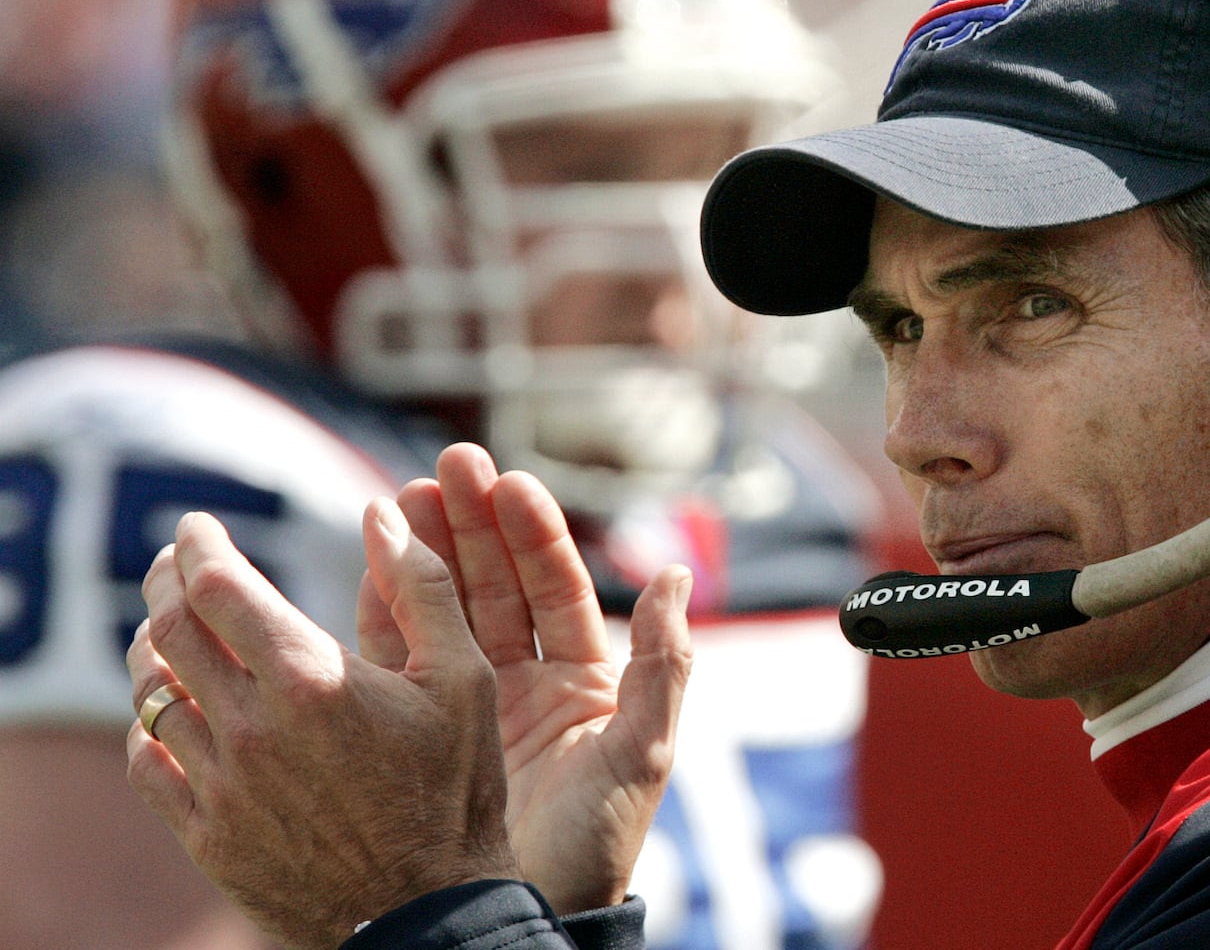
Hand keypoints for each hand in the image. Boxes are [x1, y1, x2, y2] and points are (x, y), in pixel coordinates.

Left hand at [127, 504, 519, 949]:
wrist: (428, 911)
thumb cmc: (456, 790)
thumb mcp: (464, 679)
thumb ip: (424, 589)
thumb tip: (387, 513)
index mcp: (312, 678)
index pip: (218, 586)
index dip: (199, 545)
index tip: (199, 526)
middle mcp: (252, 726)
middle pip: (170, 630)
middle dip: (168, 582)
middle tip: (179, 563)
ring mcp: (222, 784)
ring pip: (152, 694)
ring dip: (154, 648)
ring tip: (171, 629)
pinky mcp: (207, 834)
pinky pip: (148, 761)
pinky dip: (151, 723)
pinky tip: (171, 712)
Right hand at [360, 443, 692, 914]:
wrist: (517, 918)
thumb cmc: (595, 846)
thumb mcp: (641, 753)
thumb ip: (662, 665)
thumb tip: (677, 576)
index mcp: (584, 680)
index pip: (555, 586)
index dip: (530, 532)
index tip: (505, 481)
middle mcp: (527, 681)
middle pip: (497, 582)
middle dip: (472, 524)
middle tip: (445, 467)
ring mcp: (471, 701)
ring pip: (447, 608)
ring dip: (425, 552)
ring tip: (399, 498)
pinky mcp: (423, 727)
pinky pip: (402, 656)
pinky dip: (385, 610)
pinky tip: (370, 564)